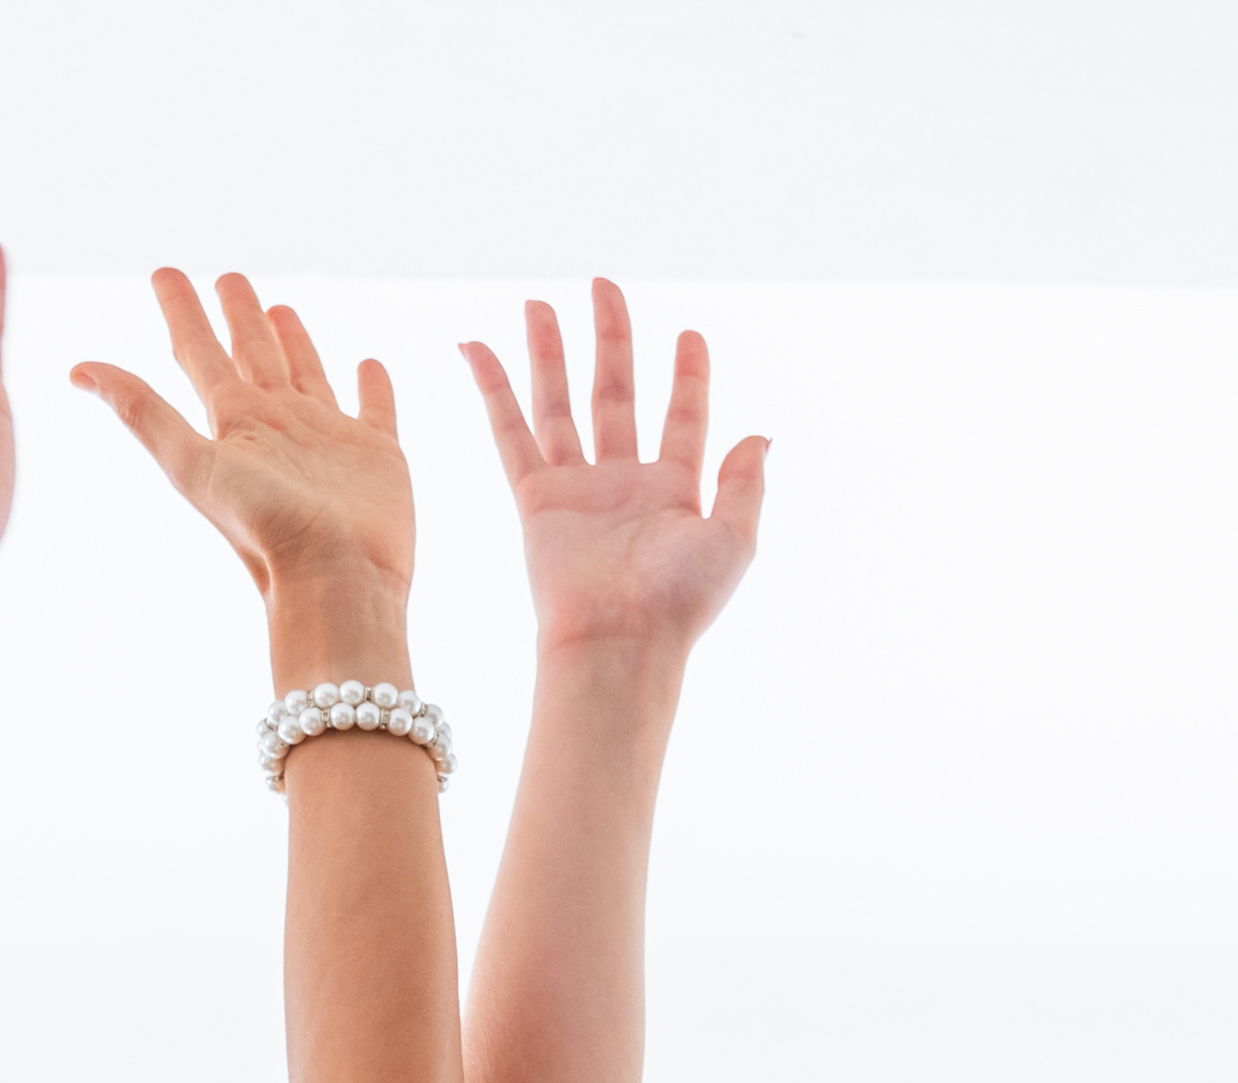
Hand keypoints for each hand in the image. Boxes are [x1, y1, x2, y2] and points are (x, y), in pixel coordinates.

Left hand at [74, 269, 422, 620]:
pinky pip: (374, 409)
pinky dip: (372, 387)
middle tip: (230, 278)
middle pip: (252, 356)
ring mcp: (327, 440)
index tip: (165, 274)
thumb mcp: (189, 462)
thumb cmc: (263, 529)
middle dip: (239, 316)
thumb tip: (76, 369)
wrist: (335, 579)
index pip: (198, 354)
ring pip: (306, 375)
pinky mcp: (377, 456)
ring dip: (294, 342)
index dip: (181, 312)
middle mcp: (277, 426)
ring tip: (282, 309)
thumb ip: (140, 410)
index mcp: (234, 424)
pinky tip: (367, 365)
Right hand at [468, 283, 771, 659]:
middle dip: (611, 338)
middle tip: (603, 286)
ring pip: (560, 402)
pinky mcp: (535, 498)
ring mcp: (577, 487)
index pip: (683, 417)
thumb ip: (745, 484)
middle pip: (615, 393)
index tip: (690, 334)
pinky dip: (493, 388)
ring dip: (551, 352)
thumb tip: (761, 435)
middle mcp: (623, 482)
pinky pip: (510, 431)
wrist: (619, 641)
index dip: (689, 376)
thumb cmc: (679, 602)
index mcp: (675, 490)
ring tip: (540, 303)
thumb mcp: (734, 539)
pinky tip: (477, 346)